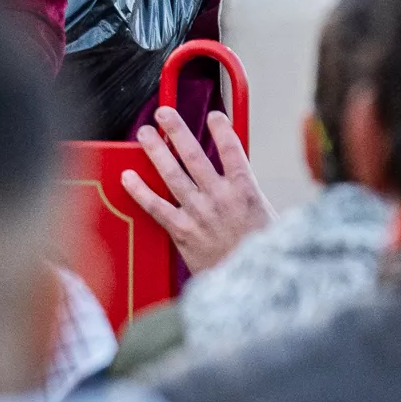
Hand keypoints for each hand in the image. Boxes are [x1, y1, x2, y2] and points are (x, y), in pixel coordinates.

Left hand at [120, 106, 273, 274]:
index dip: (222, 129)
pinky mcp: (183, 232)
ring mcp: (199, 213)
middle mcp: (220, 197)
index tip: (214, 115)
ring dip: (156, 151)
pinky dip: (140, 191)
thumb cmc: (261, 254)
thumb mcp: (273, 221)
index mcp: (246, 192)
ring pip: (172, 174)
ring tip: (144, 134)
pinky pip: (156, 207)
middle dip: (177, 130)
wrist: (251, 288)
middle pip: (194, 155)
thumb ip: (253, 198)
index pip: (233, 150)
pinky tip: (128, 177)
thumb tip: (245, 182)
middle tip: (164, 113)